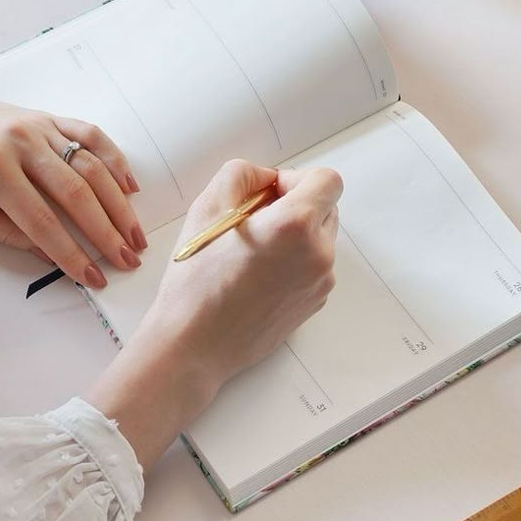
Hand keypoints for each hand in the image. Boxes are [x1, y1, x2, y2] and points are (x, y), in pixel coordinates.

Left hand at [0, 74, 146, 286]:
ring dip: (117, 202)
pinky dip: (113, 158)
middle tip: (128, 259)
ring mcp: (37, 126)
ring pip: (91, 164)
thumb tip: (48, 252)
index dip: (71, 254)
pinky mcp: (45, 116)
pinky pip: (89, 134)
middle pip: (77, 193)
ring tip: (135, 233)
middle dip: (107, 231)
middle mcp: (20, 143)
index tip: (95, 277)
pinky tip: (129, 186)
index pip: (42, 222)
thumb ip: (3, 231)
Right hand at [86, 159, 341, 470]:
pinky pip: (313, 268)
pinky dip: (293, 263)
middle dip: (295, 206)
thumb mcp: (207, 207)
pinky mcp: (314, 304)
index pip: (327, 180)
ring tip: (250, 255)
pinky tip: (255, 278)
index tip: (267, 196)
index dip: (296, 180)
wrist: (193, 345)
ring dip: (294, 236)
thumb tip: (267, 178)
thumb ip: (243, 175)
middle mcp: (318, 254)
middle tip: (252, 223)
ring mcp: (320, 283)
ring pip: (319, 239)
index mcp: (296, 225)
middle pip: (327, 208)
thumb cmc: (195, 280)